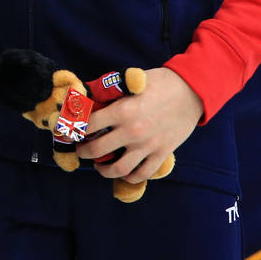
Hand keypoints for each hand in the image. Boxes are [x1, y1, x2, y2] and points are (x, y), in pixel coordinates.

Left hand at [76, 67, 201, 182]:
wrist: (192, 91)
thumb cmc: (160, 83)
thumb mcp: (131, 82)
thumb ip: (111, 94)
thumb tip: (89, 100)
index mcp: (121, 111)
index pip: (88, 125)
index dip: (74, 129)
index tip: (69, 132)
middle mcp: (131, 131)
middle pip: (97, 150)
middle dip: (83, 152)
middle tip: (80, 151)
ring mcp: (147, 145)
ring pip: (119, 169)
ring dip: (104, 170)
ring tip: (99, 167)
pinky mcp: (162, 154)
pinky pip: (142, 174)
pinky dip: (130, 177)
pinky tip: (124, 172)